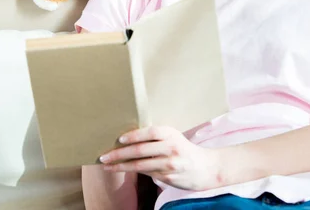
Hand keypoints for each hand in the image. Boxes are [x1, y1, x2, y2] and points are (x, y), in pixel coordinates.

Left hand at [98, 126, 221, 191]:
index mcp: (170, 134)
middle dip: (119, 154)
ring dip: (121, 166)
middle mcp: (171, 148)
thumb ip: (154, 137)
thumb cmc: (183, 149)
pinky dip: (133, 172)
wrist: (206, 168)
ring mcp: (170, 164)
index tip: (119, 139)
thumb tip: (127, 138)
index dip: (133, 136)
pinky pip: (147, 174)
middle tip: (103, 156)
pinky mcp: (168, 178)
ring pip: (140, 165)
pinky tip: (123, 170)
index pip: (149, 133)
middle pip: (140, 150)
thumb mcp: (172, 137)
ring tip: (107, 166)